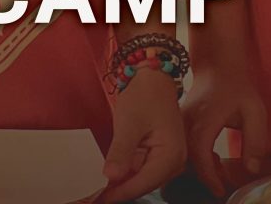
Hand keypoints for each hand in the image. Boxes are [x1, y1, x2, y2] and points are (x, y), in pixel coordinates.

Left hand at [101, 69, 187, 201]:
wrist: (153, 77)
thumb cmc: (145, 95)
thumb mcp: (129, 123)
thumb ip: (121, 152)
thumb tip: (111, 177)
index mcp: (172, 155)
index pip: (144, 183)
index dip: (121, 193)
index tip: (101, 200)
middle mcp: (174, 161)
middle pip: (144, 184)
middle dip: (121, 190)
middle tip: (97, 197)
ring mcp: (167, 159)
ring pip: (141, 178)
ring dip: (123, 183)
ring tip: (101, 190)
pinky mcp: (158, 155)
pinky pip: (141, 169)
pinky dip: (126, 172)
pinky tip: (111, 174)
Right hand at [178, 61, 266, 196]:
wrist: (217, 65)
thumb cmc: (237, 87)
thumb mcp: (255, 112)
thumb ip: (255, 141)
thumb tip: (251, 169)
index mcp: (206, 119)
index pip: (201, 155)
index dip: (210, 176)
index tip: (221, 190)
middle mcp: (187, 121)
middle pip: (187, 157)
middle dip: (204, 175)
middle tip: (223, 184)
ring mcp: (180, 120)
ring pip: (182, 152)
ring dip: (199, 166)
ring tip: (219, 172)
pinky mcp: (178, 121)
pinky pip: (181, 144)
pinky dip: (194, 156)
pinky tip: (211, 158)